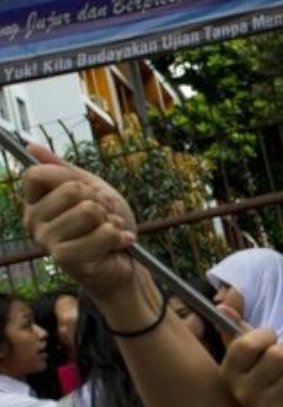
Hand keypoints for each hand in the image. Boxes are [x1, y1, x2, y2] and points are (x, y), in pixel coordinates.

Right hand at [22, 146, 139, 296]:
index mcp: (36, 201)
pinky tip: (116, 244)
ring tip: (109, 230)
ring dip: (110, 221)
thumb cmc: (108, 224)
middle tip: (102, 216)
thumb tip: (31, 146)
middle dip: (100, 201)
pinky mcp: (64, 258)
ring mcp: (47, 241)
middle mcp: (33, 221)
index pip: (36, 174)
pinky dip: (118, 236)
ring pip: (89, 211)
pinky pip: (101, 233)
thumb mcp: (91, 188)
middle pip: (71, 190)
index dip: (67, 177)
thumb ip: (63, 169)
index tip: (83, 191)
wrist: (127, 260)